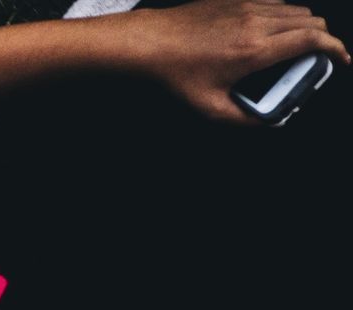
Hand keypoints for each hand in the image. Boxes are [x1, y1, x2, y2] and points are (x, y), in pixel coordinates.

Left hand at [123, 0, 348, 122]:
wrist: (151, 41)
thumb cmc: (177, 74)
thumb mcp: (209, 107)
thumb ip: (244, 119)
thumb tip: (268, 122)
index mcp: (256, 50)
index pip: (314, 41)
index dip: (336, 49)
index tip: (342, 60)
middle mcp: (258, 22)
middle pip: (312, 22)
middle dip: (324, 40)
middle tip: (319, 58)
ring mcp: (248, 6)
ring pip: (296, 10)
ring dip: (305, 27)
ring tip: (297, 48)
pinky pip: (275, 2)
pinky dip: (285, 16)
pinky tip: (273, 32)